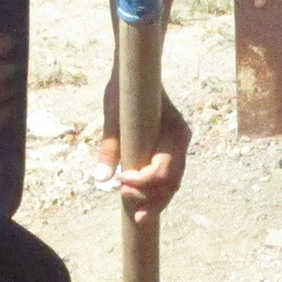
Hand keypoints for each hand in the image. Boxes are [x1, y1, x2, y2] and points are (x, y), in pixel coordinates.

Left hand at [92, 90, 190, 219]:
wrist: (136, 70)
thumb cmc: (125, 90)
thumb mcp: (113, 115)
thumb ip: (110, 147)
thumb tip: (101, 179)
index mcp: (174, 133)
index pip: (163, 171)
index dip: (144, 183)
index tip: (122, 181)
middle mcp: (181, 141)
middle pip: (172, 183)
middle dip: (153, 201)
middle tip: (130, 210)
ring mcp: (178, 146)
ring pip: (173, 183)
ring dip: (155, 199)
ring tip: (135, 211)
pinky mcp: (170, 148)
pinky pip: (168, 176)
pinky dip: (157, 190)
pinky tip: (142, 199)